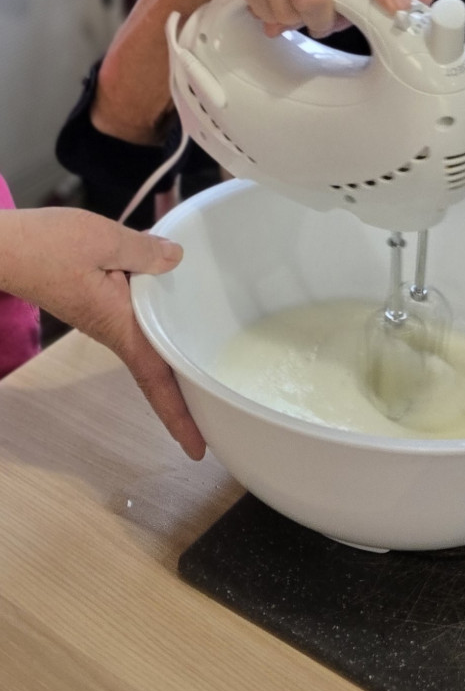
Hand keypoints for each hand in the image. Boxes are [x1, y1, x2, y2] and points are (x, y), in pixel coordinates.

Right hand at [0, 208, 204, 458]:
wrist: (2, 248)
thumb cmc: (44, 247)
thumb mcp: (104, 240)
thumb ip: (145, 252)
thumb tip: (176, 260)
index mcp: (119, 326)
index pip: (155, 380)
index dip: (178, 416)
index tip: (197, 450)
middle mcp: (112, 330)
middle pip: (155, 370)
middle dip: (184, 396)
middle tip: (217, 414)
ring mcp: (103, 318)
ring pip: (148, 342)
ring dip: (174, 358)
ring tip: (207, 369)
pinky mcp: (96, 302)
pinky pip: (136, 318)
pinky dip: (160, 320)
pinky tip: (175, 302)